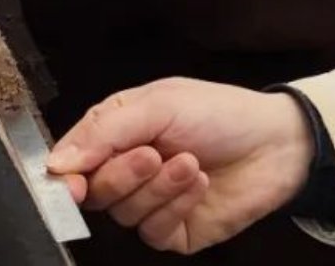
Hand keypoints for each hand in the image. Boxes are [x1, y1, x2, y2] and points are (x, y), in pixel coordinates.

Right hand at [47, 79, 314, 253]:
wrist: (276, 140)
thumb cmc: (220, 112)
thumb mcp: (160, 104)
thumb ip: (106, 132)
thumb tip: (57, 163)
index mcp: (119, 134)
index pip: (73, 161)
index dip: (67, 175)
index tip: (72, 181)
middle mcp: (130, 171)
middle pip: (95, 193)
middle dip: (121, 175)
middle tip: (151, 154)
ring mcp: (152, 203)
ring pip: (124, 214)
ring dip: (157, 187)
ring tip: (189, 161)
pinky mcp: (175, 230)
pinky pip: (154, 231)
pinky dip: (176, 204)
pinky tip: (198, 181)